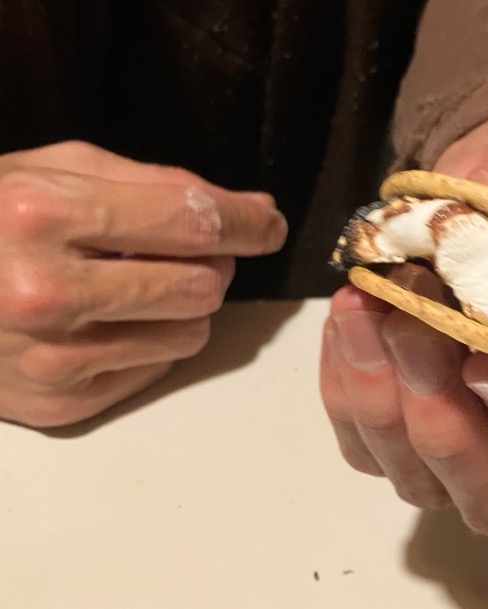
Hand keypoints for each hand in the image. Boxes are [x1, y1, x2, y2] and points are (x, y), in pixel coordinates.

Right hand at [0, 141, 286, 426]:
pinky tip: (104, 323)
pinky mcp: (58, 403)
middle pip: (202, 284)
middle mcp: (46, 291)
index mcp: (42, 213)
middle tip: (176, 252)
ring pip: (192, 332)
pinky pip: (158, 368)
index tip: (269, 223)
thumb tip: (253, 208)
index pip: (191, 221)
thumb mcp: (55, 170)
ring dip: (182, 306)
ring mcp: (50, 357)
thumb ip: (157, 184)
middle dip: (207, 264)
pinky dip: (150, 341)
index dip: (246, 221)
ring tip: (132, 287)